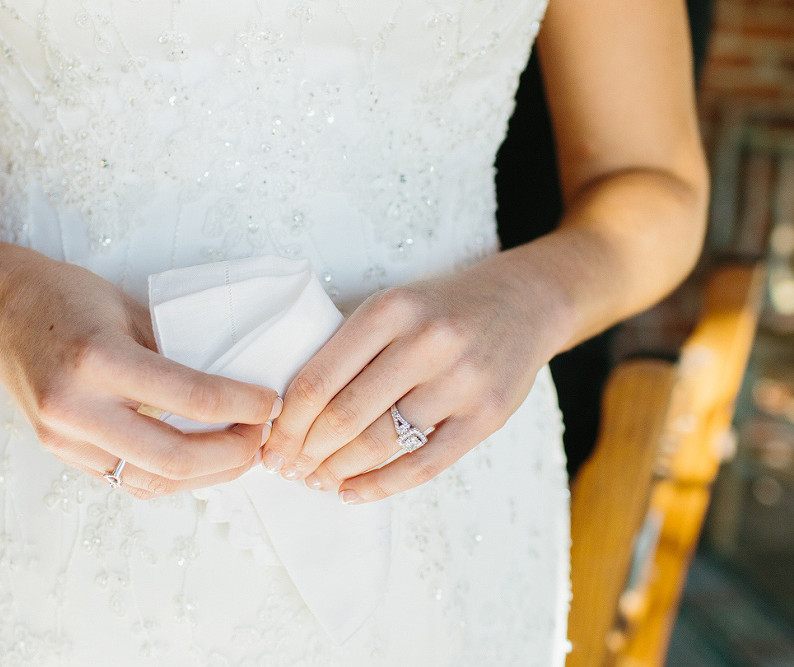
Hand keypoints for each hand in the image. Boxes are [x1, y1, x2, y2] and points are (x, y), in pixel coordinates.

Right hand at [0, 255, 281, 500]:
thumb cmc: (67, 296)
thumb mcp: (129, 308)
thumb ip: (175, 348)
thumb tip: (237, 379)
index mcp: (98, 360)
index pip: (188, 398)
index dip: (241, 406)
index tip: (271, 401)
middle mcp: (77, 407)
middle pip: (172, 458)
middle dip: (231, 454)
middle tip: (262, 436)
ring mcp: (64, 438)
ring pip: (150, 481)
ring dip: (206, 475)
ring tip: (241, 453)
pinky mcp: (61, 453)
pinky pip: (126, 479)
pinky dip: (170, 475)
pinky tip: (200, 460)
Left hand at [261, 254, 561, 503]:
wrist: (523, 302)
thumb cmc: (442, 308)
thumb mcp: (393, 305)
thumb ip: (350, 348)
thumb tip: (291, 413)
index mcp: (392, 309)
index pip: (320, 378)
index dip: (287, 422)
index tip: (269, 444)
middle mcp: (427, 342)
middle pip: (345, 415)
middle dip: (306, 451)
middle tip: (287, 469)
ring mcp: (461, 381)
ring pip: (382, 443)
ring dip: (338, 471)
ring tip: (316, 481)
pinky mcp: (488, 416)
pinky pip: (425, 465)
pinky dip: (382, 486)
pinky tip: (353, 492)